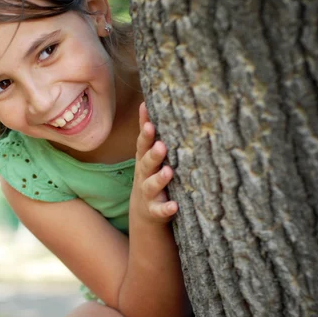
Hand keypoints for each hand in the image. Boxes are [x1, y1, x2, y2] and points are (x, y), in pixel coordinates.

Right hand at [132, 103, 177, 222]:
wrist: (145, 214)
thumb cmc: (151, 177)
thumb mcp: (149, 157)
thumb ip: (151, 135)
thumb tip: (149, 102)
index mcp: (144, 160)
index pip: (143, 143)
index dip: (145, 131)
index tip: (149, 119)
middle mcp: (144, 175)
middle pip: (146, 163)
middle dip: (153, 154)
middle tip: (162, 145)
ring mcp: (148, 193)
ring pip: (151, 185)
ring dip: (159, 179)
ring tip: (168, 172)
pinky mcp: (155, 211)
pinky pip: (160, 210)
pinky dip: (166, 208)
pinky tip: (174, 205)